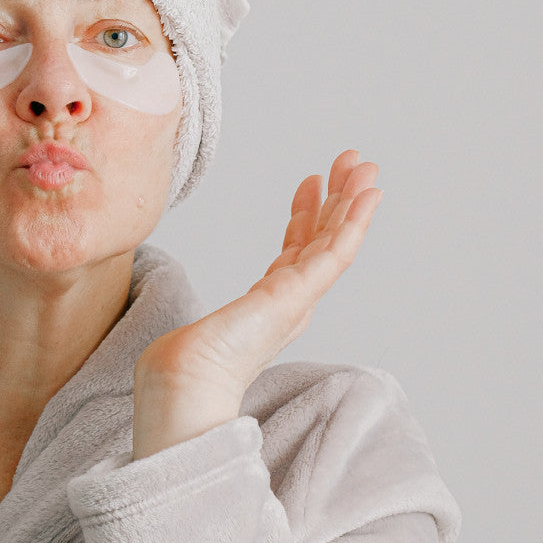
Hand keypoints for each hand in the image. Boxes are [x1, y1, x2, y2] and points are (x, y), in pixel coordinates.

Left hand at [131, 150, 382, 459]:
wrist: (187, 378)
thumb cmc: (188, 364)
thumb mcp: (204, 328)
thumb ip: (207, 326)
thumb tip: (175, 346)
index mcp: (271, 303)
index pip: (297, 250)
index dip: (307, 214)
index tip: (311, 181)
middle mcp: (293, 300)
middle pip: (323, 239)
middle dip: (338, 199)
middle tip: (352, 163)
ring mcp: (301, 296)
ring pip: (337, 240)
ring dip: (354, 202)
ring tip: (366, 168)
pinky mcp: (302, 293)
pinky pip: (338, 250)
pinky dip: (356, 221)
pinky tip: (367, 196)